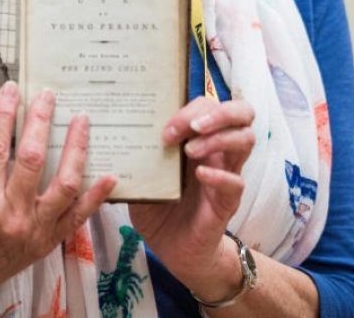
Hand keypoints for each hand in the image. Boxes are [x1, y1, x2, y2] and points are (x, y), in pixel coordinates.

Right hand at [0, 81, 115, 302]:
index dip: (4, 115)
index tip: (11, 90)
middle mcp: (12, 217)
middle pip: (34, 159)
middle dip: (41, 122)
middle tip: (48, 96)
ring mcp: (34, 232)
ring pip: (65, 185)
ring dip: (76, 150)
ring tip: (82, 122)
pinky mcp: (46, 245)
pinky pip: (78, 218)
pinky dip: (96, 197)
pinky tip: (110, 176)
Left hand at [129, 96, 255, 293]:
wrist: (173, 249)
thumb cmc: (158, 207)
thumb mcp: (141, 175)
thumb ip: (134, 154)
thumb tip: (107, 130)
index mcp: (196, 139)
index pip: (209, 105)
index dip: (190, 107)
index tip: (164, 125)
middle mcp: (216, 151)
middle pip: (240, 113)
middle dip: (218, 112)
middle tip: (192, 127)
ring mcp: (225, 174)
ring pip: (245, 139)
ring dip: (219, 138)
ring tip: (190, 150)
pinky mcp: (227, 202)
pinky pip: (236, 182)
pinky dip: (219, 175)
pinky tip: (200, 176)